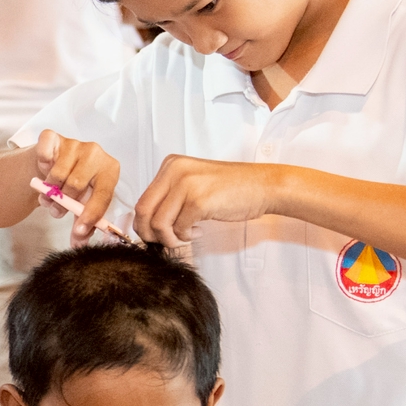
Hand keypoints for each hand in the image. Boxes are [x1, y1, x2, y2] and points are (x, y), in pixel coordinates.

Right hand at [28, 130, 125, 245]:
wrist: (52, 164)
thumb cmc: (72, 187)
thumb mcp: (81, 206)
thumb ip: (82, 226)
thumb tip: (79, 245)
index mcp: (109, 169)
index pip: (102, 194)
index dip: (90, 214)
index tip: (79, 230)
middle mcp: (95, 152)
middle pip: (76, 185)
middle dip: (63, 203)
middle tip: (56, 210)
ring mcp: (74, 142)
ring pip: (57, 175)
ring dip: (48, 190)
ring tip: (49, 194)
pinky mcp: (53, 136)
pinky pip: (44, 156)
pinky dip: (41, 167)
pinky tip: (44, 170)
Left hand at [130, 154, 280, 246]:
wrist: (263, 186)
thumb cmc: (231, 188)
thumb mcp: (193, 184)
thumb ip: (170, 197)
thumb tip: (146, 223)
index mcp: (170, 165)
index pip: (142, 200)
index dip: (144, 224)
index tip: (156, 234)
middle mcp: (174, 171)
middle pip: (143, 212)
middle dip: (150, 234)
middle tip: (166, 241)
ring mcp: (186, 184)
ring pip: (158, 223)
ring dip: (170, 238)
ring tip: (185, 236)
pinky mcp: (199, 201)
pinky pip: (178, 228)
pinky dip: (186, 236)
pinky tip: (199, 231)